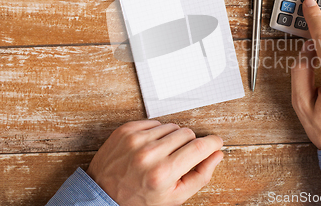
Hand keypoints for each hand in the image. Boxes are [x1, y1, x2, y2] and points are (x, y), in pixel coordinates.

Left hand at [86, 120, 223, 205]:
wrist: (103, 194)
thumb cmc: (141, 199)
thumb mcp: (175, 197)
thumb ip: (200, 176)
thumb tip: (216, 154)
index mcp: (163, 174)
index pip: (199, 147)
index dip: (213, 143)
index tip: (216, 143)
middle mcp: (149, 154)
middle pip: (187, 133)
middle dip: (190, 144)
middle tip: (181, 158)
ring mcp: (136, 140)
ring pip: (172, 126)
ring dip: (173, 138)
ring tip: (164, 154)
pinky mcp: (126, 130)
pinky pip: (155, 122)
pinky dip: (158, 133)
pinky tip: (151, 147)